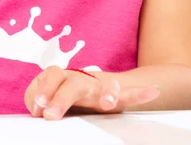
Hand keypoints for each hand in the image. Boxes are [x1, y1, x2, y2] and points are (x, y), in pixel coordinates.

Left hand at [24, 66, 160, 119]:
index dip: (45, 89)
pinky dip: (140, 94)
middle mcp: (81, 79)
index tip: (39, 108)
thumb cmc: (57, 92)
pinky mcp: (114, 98)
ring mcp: (99, 88)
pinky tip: (153, 91)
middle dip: (61, 99)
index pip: (52, 75)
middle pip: (72, 84)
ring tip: (108, 103)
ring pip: (103, 87)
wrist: (82, 86)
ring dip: (106, 93)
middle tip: (50, 115)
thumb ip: (38, 97)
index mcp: (63, 76)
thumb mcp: (42, 94)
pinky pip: (129, 95)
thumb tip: (40, 107)